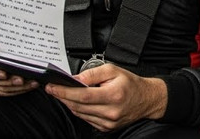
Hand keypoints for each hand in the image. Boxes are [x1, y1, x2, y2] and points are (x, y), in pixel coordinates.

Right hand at [0, 37, 39, 96]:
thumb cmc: (1, 41)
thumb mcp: (0, 38)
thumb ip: (5, 43)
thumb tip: (18, 44)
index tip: (4, 74)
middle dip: (10, 82)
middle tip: (22, 80)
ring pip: (3, 89)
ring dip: (18, 87)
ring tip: (32, 83)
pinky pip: (7, 92)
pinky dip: (19, 90)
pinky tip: (30, 86)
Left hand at [45, 64, 166, 131]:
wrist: (147, 99)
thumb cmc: (131, 84)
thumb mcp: (113, 70)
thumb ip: (92, 73)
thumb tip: (75, 79)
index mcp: (113, 95)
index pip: (82, 95)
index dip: (64, 92)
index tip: (53, 87)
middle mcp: (111, 111)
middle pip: (78, 106)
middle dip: (63, 97)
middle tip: (53, 89)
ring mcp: (108, 122)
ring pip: (80, 114)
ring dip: (69, 104)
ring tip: (63, 94)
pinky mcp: (106, 128)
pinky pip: (87, 119)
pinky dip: (79, 110)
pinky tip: (77, 103)